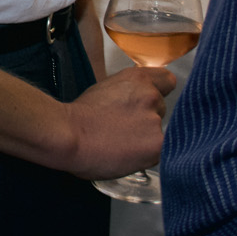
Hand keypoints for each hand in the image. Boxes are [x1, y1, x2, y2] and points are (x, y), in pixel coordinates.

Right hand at [58, 65, 175, 179]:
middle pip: (161, 109)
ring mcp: (155, 120)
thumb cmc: (78, 117)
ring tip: (122, 144)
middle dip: (148, 119)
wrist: (69, 135)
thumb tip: (133, 102)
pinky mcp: (157, 145)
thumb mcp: (104, 90)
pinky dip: (146, 156)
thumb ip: (127, 92)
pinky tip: (128, 155)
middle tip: (126, 128)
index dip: (159, 92)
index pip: (167, 80)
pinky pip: (159, 152)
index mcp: (137, 79)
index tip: (151, 101)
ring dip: (146, 139)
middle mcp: (150, 96)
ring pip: (160, 133)